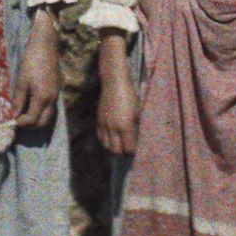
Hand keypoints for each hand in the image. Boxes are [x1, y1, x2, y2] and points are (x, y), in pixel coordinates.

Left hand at [12, 11, 59, 128]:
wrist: (45, 45)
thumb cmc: (31, 61)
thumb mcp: (21, 81)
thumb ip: (18, 101)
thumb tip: (13, 115)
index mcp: (43, 98)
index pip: (32, 120)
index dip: (20, 123)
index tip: (11, 120)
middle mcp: (52, 99)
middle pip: (43, 123)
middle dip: (30, 126)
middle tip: (18, 120)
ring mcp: (57, 95)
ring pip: (48, 116)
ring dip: (37, 119)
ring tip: (24, 114)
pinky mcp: (57, 90)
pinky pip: (51, 108)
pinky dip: (42, 112)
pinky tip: (32, 105)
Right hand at [96, 40, 140, 156]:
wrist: (114, 82)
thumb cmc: (130, 96)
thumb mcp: (137, 112)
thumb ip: (135, 128)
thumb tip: (134, 140)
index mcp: (125, 126)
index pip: (128, 147)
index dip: (131, 151)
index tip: (134, 150)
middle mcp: (113, 127)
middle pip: (116, 150)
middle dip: (122, 152)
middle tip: (127, 150)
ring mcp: (104, 124)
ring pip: (106, 144)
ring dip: (112, 147)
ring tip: (118, 146)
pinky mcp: (98, 120)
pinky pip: (100, 136)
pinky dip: (105, 140)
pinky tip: (110, 139)